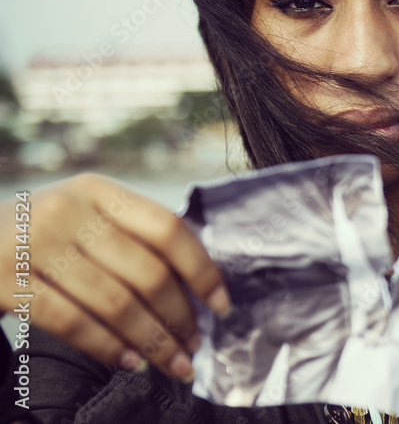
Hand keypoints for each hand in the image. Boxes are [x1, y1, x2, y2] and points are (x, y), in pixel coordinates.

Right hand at [1, 173, 230, 380]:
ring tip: (174, 363)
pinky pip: (71, 321)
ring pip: (115, 302)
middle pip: (147, 272)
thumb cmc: (41, 235)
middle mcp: (67, 211)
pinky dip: (108, 347)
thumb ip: (132, 237)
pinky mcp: (6, 281)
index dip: (202, 271)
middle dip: (180, 317)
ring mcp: (34, 245)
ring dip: (153, 340)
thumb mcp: (84, 216)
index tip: (221, 305)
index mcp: (98, 191)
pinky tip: (131, 362)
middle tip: (195, 344)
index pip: (168, 229)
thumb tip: (198, 286)